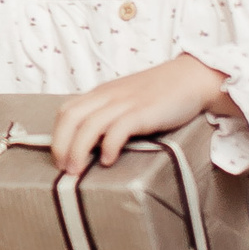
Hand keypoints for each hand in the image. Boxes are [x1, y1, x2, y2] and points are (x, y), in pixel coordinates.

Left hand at [51, 56, 234, 174]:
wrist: (191, 78)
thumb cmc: (159, 94)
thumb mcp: (126, 100)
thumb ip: (109, 115)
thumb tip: (91, 145)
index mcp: (101, 94)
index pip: (67, 111)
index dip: (57, 136)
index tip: (58, 159)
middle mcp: (108, 96)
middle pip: (71, 118)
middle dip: (62, 145)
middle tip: (64, 169)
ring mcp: (126, 103)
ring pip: (90, 125)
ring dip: (79, 150)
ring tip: (77, 171)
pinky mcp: (143, 111)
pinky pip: (118, 128)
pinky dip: (108, 145)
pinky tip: (107, 160)